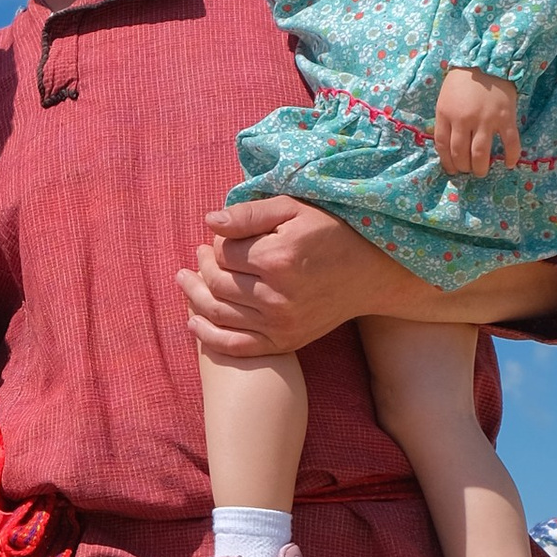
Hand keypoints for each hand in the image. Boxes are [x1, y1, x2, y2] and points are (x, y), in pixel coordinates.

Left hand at [179, 196, 398, 362]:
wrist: (369, 273)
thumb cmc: (330, 233)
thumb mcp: (293, 209)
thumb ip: (249, 214)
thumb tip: (208, 222)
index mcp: (276, 259)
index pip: (222, 253)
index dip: (215, 244)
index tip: (219, 239)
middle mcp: (276, 296)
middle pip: (216, 283)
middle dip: (202, 267)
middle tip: (200, 255)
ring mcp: (280, 324)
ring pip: (219, 312)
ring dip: (195, 297)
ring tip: (187, 280)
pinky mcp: (285, 342)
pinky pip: (235, 346)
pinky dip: (209, 336)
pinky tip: (193, 321)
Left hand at [432, 67, 521, 178]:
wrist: (488, 61)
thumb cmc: (463, 81)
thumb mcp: (445, 99)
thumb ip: (445, 120)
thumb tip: (447, 147)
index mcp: (447, 114)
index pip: (442, 146)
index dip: (446, 162)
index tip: (451, 170)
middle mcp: (465, 119)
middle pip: (461, 154)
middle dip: (463, 167)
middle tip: (467, 170)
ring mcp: (486, 120)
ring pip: (481, 154)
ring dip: (480, 168)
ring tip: (481, 172)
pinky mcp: (506, 118)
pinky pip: (510, 143)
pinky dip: (511, 156)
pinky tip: (509, 164)